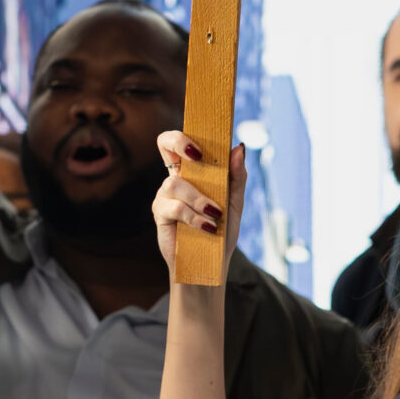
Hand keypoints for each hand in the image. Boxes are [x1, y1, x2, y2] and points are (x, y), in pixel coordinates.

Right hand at [150, 131, 244, 275]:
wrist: (211, 265)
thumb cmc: (222, 232)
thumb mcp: (235, 203)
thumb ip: (237, 176)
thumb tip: (238, 147)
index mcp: (192, 172)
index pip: (180, 142)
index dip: (185, 134)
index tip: (202, 143)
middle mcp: (175, 178)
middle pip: (165, 143)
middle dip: (180, 142)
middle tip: (198, 155)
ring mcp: (165, 196)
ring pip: (176, 184)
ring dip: (199, 199)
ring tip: (215, 215)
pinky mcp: (160, 215)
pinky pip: (175, 208)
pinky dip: (194, 217)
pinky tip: (208, 227)